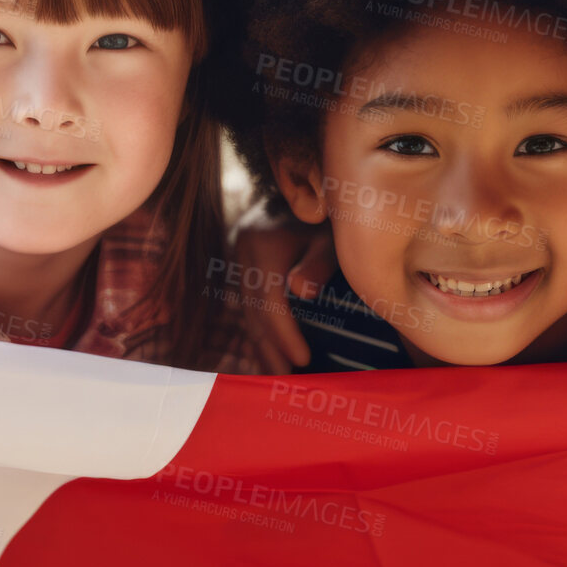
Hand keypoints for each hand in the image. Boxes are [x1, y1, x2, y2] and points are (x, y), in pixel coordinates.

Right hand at [230, 209, 335, 372]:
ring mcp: (238, 258)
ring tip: (275, 374)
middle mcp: (242, 253)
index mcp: (261, 246)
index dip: (284, 334)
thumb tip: (302, 294)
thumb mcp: (329, 237)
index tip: (303, 360)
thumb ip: (317, 264)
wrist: (302, 185)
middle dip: (269, 348)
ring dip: (260, 343)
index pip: (268, 301)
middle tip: (284, 381)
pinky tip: (267, 350)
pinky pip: (246, 302)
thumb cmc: (324, 217)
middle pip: (252, 311)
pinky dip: (258, 327)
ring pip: (246, 309)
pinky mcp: (241, 264)